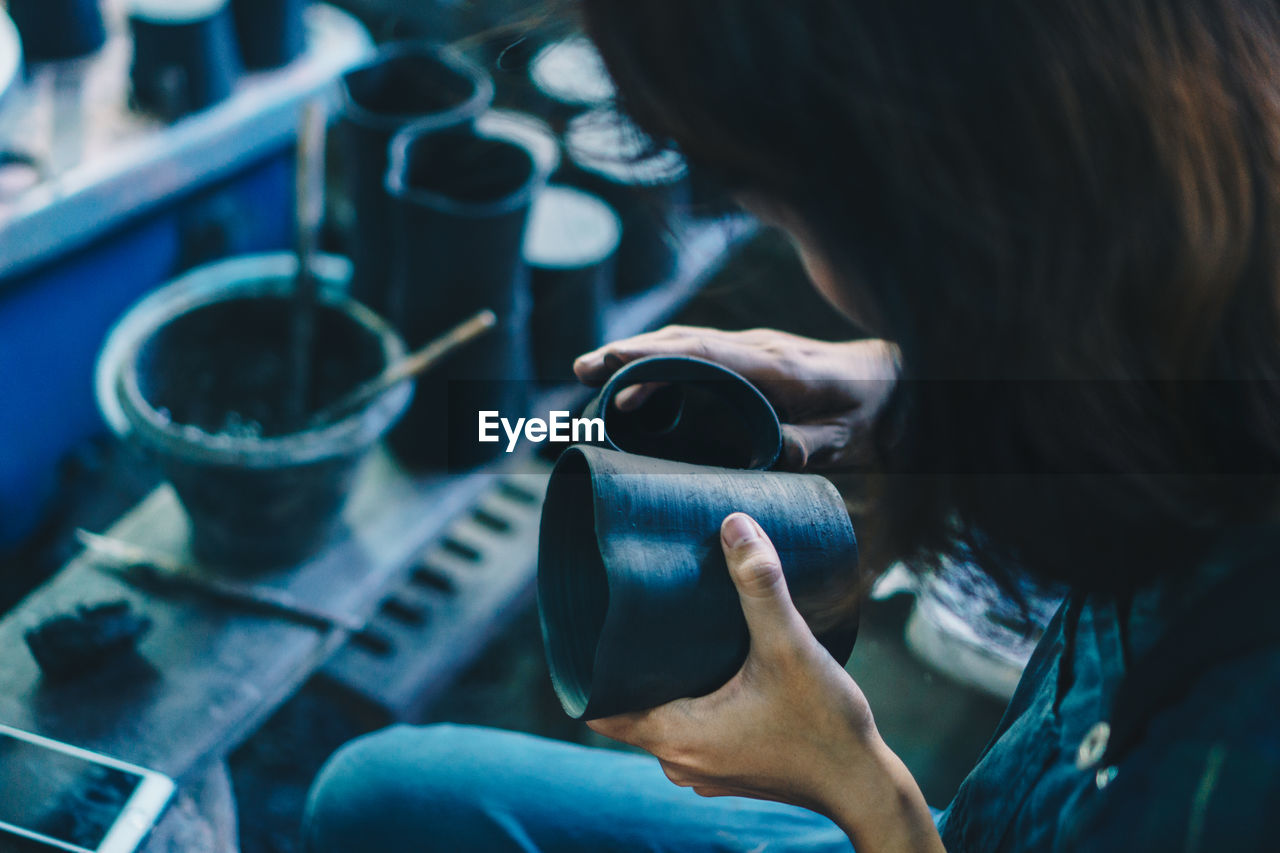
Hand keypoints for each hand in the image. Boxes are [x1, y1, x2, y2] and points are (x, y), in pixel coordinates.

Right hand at [574, 327, 898, 470]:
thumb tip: (771, 454)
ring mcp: (755, 348)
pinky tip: (639, 378)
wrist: (900, 383)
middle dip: (630, 352)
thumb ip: (808, 446)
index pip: (703, 354)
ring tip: (593, 372)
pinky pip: (699, 350)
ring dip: (640, 353)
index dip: (654, 357)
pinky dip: (662, 358)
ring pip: (687, 341)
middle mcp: (760, 348)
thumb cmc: (873, 413)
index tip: (610, 362)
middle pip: (683, 341)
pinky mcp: (754, 355)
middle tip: (581, 369)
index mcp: (777, 368)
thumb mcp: (847, 440)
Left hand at [588, 513, 942, 851]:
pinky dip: (692, 699)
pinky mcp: (729, 768)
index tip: (590, 627)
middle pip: (629, 706)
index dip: (585, 671)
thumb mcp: (790, 648)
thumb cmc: (826, 727)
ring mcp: (704, 769)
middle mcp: (680, 759)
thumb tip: (735, 526)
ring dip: (664, 681)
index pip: (597, 709)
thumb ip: (760, 587)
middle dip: (631, 663)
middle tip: (637, 611)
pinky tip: (713, 666)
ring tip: (674, 632)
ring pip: (661, 717)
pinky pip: (690, 729)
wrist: (865, 785)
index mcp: (676, 736)